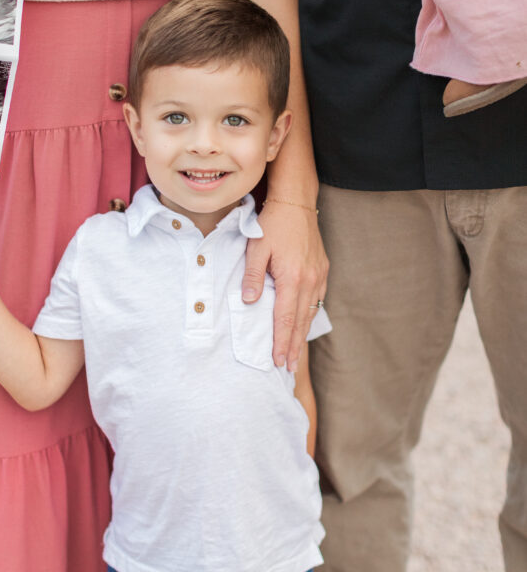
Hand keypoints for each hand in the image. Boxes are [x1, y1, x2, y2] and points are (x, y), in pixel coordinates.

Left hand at [242, 200, 328, 371]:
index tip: (277, 361)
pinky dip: (309, 316)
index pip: (285, 319)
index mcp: (292, 278)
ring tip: (295, 354)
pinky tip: (304, 325)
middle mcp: (309, 281)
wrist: (297, 203)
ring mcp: (319, 276)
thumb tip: (249, 302)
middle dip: (293, 347)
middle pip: (300, 322)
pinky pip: (317, 300)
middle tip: (288, 368)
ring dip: (302, 335)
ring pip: (310, 313)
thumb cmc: (273, 224)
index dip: (281, 342)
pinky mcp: (322, 270)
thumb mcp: (256, 248)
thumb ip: (253, 276)